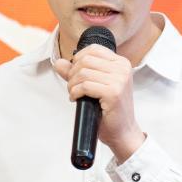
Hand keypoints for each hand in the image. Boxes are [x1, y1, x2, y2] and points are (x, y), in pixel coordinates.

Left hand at [53, 45, 145, 160]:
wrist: (123, 132)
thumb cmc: (110, 110)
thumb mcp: (95, 86)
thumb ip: (77, 72)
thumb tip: (59, 63)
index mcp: (121, 63)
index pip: (93, 49)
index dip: (78, 60)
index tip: (76, 74)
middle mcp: (123, 69)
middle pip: (86, 60)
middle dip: (73, 73)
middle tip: (73, 87)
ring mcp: (119, 80)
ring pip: (83, 73)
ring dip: (72, 85)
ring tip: (75, 94)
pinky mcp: (113, 93)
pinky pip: (85, 86)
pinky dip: (75, 92)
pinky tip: (76, 99)